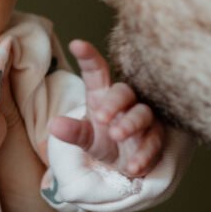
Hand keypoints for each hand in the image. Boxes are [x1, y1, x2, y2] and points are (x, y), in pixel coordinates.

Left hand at [48, 39, 164, 176]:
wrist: (127, 163)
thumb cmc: (104, 140)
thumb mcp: (86, 137)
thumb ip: (72, 131)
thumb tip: (53, 125)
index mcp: (103, 95)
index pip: (96, 72)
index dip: (88, 57)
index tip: (77, 44)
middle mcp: (126, 102)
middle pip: (124, 92)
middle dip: (113, 103)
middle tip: (100, 116)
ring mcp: (144, 119)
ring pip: (143, 115)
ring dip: (130, 125)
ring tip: (116, 135)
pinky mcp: (156, 139)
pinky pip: (154, 143)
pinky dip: (143, 155)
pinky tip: (133, 166)